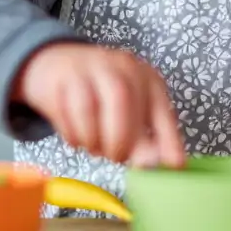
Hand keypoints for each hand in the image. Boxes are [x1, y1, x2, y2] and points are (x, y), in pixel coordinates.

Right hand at [11, 42, 186, 168]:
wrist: (55, 65)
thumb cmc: (100, 94)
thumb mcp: (129, 112)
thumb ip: (146, 140)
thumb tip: (161, 165)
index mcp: (145, 76)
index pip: (160, 107)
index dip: (168, 137)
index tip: (174, 165)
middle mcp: (119, 66)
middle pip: (122, 101)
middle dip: (120, 139)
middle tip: (117, 157)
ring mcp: (87, 69)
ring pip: (90, 107)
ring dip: (94, 139)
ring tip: (95, 147)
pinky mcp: (61, 79)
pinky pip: (66, 112)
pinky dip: (74, 135)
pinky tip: (78, 139)